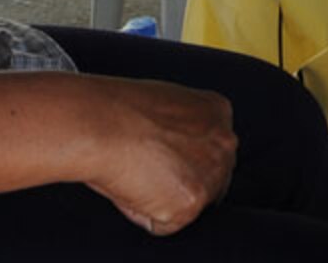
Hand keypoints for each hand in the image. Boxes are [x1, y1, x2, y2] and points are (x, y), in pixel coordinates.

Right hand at [81, 76, 235, 235]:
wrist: (102, 124)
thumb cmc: (118, 110)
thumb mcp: (166, 103)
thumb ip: (183, 128)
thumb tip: (174, 148)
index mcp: (218, 111)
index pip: (211, 150)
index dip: (181, 159)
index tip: (160, 154)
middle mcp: (225, 142)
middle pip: (211, 179)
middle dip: (182, 181)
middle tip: (146, 167)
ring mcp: (212, 174)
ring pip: (189, 203)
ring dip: (163, 198)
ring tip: (137, 172)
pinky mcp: (192, 203)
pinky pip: (164, 224)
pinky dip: (143, 213)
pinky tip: (132, 186)